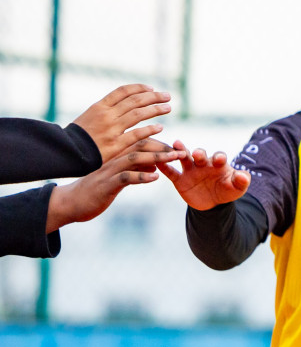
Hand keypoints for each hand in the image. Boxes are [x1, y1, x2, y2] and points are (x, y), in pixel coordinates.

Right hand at [45, 137, 185, 232]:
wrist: (71, 202)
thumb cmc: (97, 190)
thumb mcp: (120, 178)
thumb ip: (136, 169)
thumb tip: (154, 164)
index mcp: (118, 157)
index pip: (142, 144)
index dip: (162, 144)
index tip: (180, 146)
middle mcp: (115, 160)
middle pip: (141, 146)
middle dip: (164, 147)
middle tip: (183, 150)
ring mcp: (110, 171)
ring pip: (135, 158)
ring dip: (157, 157)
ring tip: (174, 158)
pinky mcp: (106, 184)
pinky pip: (125, 178)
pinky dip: (141, 176)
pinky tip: (155, 177)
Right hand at [71, 83, 171, 162]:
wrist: (66, 154)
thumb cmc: (77, 137)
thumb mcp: (88, 117)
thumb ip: (105, 111)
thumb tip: (120, 103)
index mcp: (99, 106)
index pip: (123, 91)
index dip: (139, 88)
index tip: (151, 88)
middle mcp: (106, 115)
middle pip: (134, 101)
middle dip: (153, 97)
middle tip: (167, 96)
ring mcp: (111, 129)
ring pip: (138, 114)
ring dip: (155, 109)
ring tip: (168, 108)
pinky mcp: (116, 145)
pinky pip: (137, 135)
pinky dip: (150, 129)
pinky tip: (160, 128)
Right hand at [157, 141, 251, 210]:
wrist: (213, 202)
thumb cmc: (227, 190)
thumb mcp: (237, 188)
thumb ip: (241, 181)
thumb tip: (244, 176)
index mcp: (218, 164)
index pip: (218, 157)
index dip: (219, 158)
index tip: (219, 159)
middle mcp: (203, 164)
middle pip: (200, 155)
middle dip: (199, 153)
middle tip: (197, 154)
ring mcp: (190, 170)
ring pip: (184, 159)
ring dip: (180, 152)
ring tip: (176, 144)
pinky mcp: (180, 180)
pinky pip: (171, 172)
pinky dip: (164, 167)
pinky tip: (158, 162)